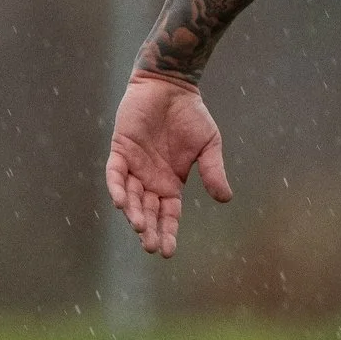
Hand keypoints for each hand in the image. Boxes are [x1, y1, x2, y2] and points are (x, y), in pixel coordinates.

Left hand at [105, 71, 232, 258]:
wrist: (172, 86)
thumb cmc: (192, 115)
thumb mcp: (209, 145)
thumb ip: (213, 171)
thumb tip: (225, 199)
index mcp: (171, 183)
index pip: (168, 215)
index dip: (168, 232)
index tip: (168, 252)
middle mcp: (150, 180)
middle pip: (148, 212)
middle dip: (150, 231)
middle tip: (152, 248)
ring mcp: (134, 166)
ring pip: (130, 197)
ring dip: (133, 213)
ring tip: (141, 227)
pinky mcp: (120, 150)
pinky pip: (115, 174)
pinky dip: (116, 188)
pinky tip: (120, 202)